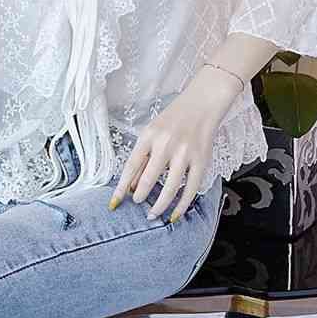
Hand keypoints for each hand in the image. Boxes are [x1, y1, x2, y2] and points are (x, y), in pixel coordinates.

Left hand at [109, 65, 243, 220]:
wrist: (202, 104)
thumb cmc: (173, 119)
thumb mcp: (152, 132)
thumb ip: (142, 158)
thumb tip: (130, 186)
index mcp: (149, 136)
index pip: (131, 166)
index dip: (121, 187)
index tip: (114, 203)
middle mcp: (166, 144)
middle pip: (148, 178)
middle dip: (140, 196)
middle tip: (138, 204)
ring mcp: (185, 153)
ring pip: (170, 188)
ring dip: (159, 205)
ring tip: (152, 214)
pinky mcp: (201, 161)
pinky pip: (190, 189)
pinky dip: (182, 205)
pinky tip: (174, 214)